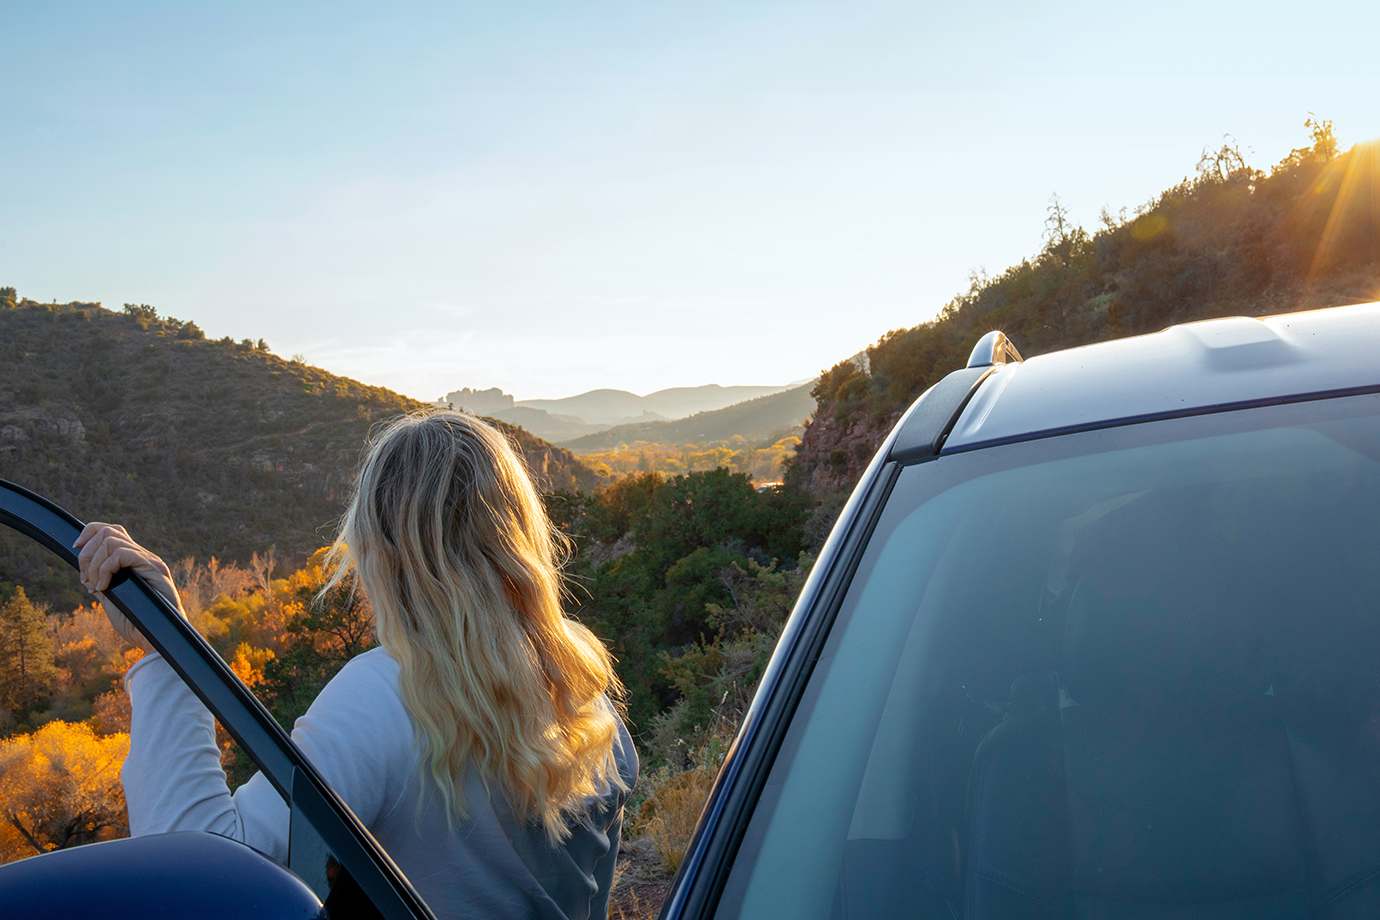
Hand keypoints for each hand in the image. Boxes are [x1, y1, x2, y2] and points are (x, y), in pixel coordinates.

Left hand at [74, 522, 183, 652]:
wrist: (156, 640)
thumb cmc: (136, 623)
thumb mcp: (112, 597)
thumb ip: (104, 580)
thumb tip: (86, 569)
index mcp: (135, 561)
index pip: (112, 530)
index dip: (89, 533)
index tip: (75, 549)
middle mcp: (145, 557)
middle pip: (109, 530)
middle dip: (86, 553)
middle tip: (85, 580)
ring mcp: (150, 561)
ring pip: (111, 539)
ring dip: (93, 564)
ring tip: (94, 587)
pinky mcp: (154, 569)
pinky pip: (120, 554)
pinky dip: (104, 570)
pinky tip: (103, 588)